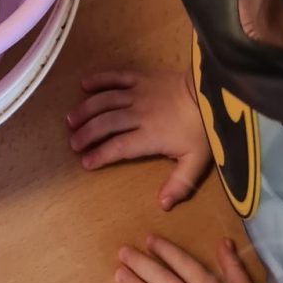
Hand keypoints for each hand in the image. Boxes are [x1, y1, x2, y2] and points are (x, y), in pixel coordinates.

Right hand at [68, 69, 211, 209]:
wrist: (210, 92)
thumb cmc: (202, 129)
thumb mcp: (197, 162)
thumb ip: (179, 184)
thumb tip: (162, 205)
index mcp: (149, 136)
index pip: (118, 147)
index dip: (100, 154)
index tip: (85, 162)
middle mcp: (138, 114)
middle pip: (106, 123)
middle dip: (87, 134)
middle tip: (73, 142)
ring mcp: (137, 93)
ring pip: (105, 101)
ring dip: (86, 110)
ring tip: (72, 119)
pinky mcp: (140, 77)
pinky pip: (115, 77)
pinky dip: (99, 80)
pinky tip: (84, 84)